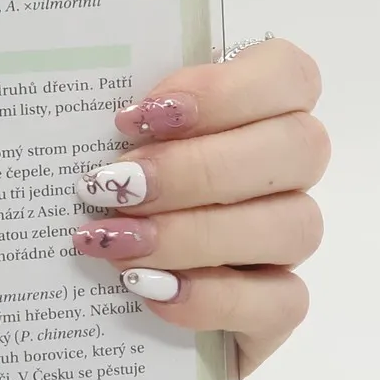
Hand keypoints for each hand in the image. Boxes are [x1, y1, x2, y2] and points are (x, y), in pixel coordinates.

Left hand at [74, 39, 327, 377]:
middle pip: (297, 148)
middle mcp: (287, 170)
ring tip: (118, 242)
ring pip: (295, 226)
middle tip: (116, 186)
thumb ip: (119, 120)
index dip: (225, 90)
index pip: (288, 73)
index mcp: (258, 107)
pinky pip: (280, 302)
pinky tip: (151, 291)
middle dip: (197, 168)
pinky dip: (213, 297)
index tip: (143, 115)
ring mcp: (290, 238)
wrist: (111, 288)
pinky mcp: (279, 307)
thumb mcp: (107, 141)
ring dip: (196, 234)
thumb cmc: (110, 186)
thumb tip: (82, 118)